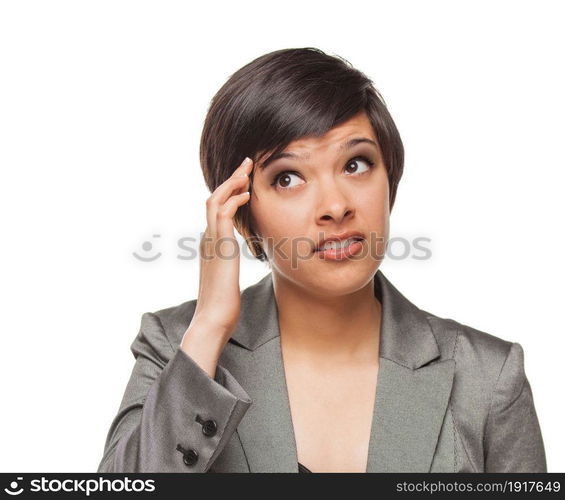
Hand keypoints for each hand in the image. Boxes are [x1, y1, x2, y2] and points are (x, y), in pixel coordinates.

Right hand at [181, 157, 252, 370]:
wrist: (213, 318)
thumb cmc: (222, 302)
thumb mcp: (226, 277)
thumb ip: (227, 263)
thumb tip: (232, 262)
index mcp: (211, 244)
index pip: (217, 209)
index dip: (230, 192)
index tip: (244, 181)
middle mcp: (208, 238)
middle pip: (214, 198)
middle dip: (231, 179)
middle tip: (246, 164)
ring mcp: (211, 241)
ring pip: (216, 201)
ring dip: (231, 183)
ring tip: (247, 170)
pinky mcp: (219, 247)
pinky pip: (222, 215)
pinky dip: (233, 200)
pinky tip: (247, 194)